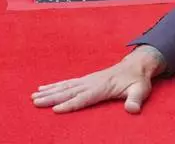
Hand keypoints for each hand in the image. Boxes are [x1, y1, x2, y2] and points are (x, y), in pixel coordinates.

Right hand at [32, 47, 164, 113]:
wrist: (137, 65)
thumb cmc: (138, 80)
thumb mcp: (141, 90)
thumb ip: (135, 100)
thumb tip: (132, 110)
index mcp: (103, 87)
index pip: (84, 97)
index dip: (70, 104)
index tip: (55, 109)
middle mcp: (92, 82)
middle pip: (69, 92)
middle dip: (51, 97)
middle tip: (35, 102)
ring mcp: (87, 80)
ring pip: (65, 87)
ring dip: (49, 91)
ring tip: (34, 96)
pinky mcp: (86, 80)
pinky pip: (67, 83)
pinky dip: (54, 85)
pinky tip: (43, 88)